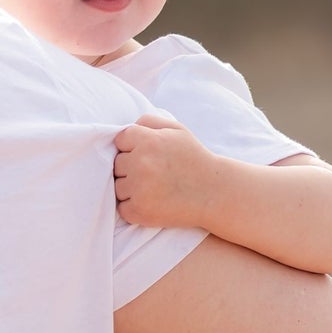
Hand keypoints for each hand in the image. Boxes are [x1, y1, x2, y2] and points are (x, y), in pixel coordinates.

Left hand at [113, 113, 224, 228]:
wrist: (215, 193)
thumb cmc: (193, 159)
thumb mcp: (176, 130)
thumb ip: (148, 121)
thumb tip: (123, 128)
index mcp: (148, 141)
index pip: (120, 140)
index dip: (132, 147)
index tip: (148, 155)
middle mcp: (141, 164)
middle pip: (116, 164)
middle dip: (131, 168)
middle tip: (154, 173)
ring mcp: (139, 189)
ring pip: (117, 187)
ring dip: (131, 189)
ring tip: (155, 188)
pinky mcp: (140, 211)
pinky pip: (122, 208)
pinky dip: (133, 207)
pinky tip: (153, 202)